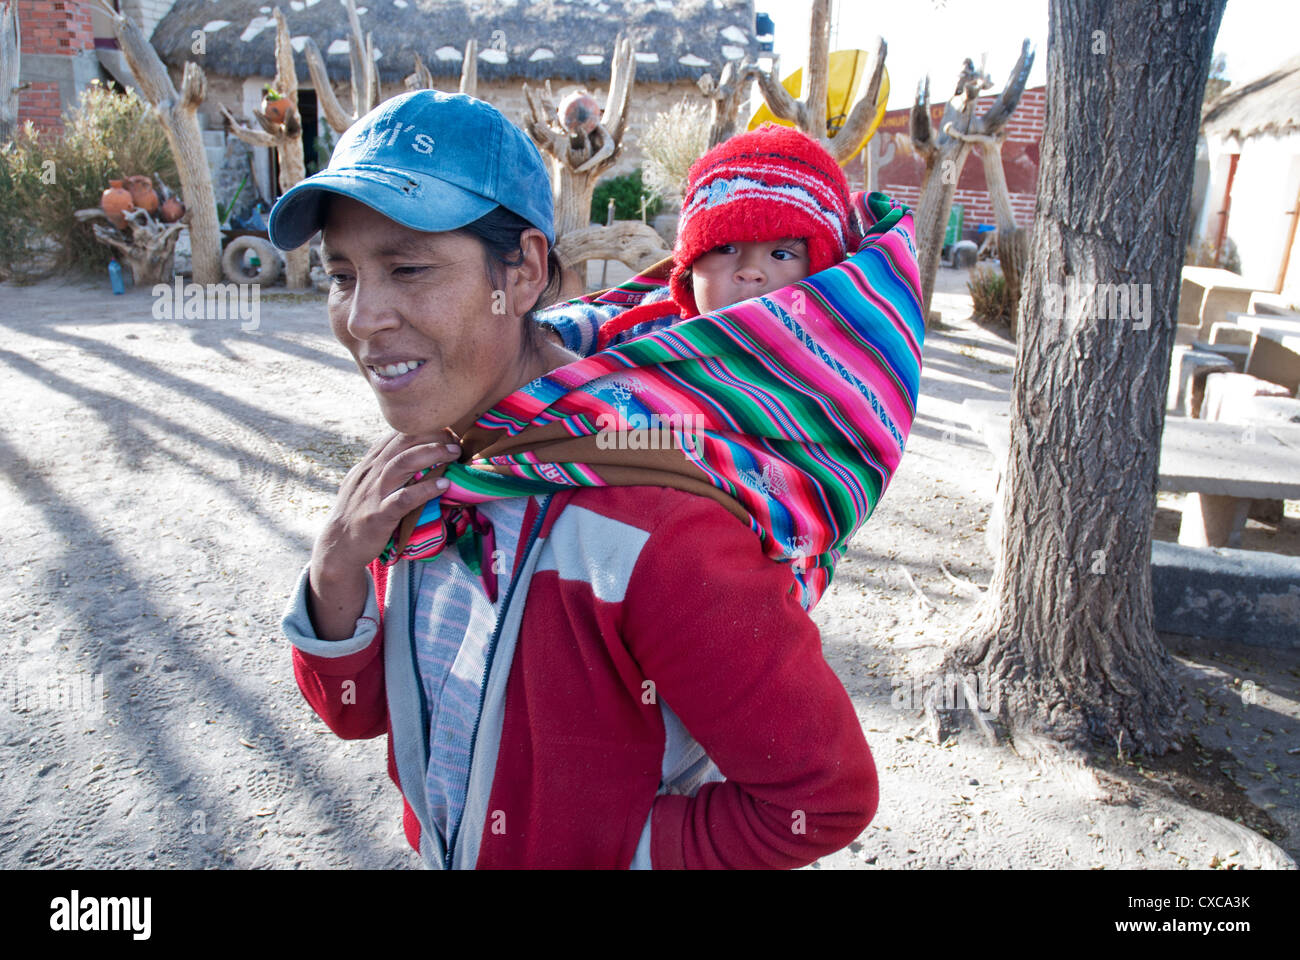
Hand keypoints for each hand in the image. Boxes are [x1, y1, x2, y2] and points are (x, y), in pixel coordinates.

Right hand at [306, 430, 459, 638]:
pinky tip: (443, 484)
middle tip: (455, 439)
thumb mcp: (365, 483)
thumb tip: (409, 452)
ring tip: (453, 453)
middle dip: (431, 436)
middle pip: (402, 444)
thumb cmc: (358, 513)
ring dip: (431, 454)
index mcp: (370, 464)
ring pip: (402, 463)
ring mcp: (374, 493)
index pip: (395, 436)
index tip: (445, 429)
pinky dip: (425, 489)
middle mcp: (371, 473)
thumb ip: (383, 467)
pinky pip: (404, 498)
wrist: (338, 545)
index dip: (422, 429)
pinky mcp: (379, 515)